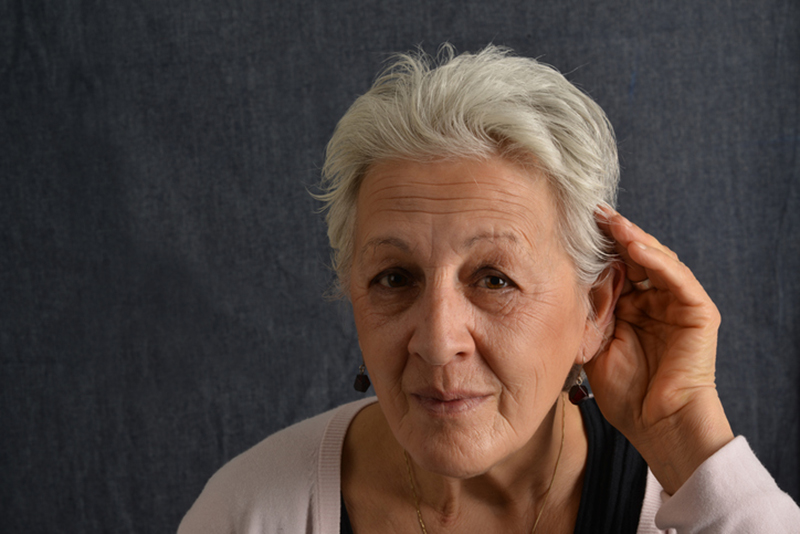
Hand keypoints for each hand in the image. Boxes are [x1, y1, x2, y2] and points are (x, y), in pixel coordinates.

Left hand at [584, 207, 733, 493]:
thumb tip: (564, 279)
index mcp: (631, 307)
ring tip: (610, 221)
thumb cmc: (624, 391)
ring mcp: (677, 304)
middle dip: (614, 233)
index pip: (616, 266)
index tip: (573, 224)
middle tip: (592, 211)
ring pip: (657, 259)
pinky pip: (677, 278)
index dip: (597, 246)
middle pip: (636, 256)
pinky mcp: (698, 312)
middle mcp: (655, 300)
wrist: (656, 423)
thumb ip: (587, 313)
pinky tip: (635, 246)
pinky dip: (657, 260)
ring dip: (633, 238)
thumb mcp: (594, 344)